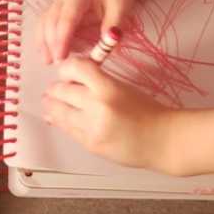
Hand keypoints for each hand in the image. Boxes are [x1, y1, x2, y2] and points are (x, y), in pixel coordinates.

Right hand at [38, 0, 138, 63]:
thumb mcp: (121, 9)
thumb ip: (112, 28)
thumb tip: (105, 49)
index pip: (66, 18)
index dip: (62, 39)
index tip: (61, 58)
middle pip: (50, 20)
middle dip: (51, 43)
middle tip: (56, 64)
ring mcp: (58, 0)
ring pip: (44, 21)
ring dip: (43, 42)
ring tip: (47, 61)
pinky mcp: (57, 7)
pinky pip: (45, 22)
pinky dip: (43, 37)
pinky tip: (45, 52)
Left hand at [42, 56, 171, 171]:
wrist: (163, 140)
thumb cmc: (148, 111)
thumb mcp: (122, 87)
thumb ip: (97, 82)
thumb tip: (70, 80)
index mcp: (107, 87)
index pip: (75, 68)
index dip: (66, 68)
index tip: (67, 72)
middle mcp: (96, 106)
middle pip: (60, 90)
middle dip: (55, 89)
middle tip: (55, 89)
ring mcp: (91, 128)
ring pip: (57, 112)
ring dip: (52, 106)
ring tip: (50, 103)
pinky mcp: (90, 145)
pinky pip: (67, 130)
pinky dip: (61, 122)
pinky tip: (59, 119)